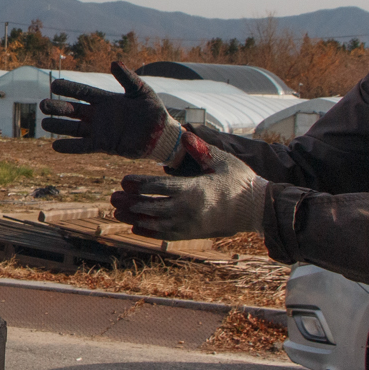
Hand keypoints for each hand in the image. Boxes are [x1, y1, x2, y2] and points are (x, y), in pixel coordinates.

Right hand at [41, 62, 184, 161]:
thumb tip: (114, 62)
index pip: (82, 93)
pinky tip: (55, 145)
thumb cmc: (153, 111)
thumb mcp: (141, 91)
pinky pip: (83, 146)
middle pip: (73, 110)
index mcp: (106, 100)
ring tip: (44, 123)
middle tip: (42, 104)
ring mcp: (100, 131)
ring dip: (59, 126)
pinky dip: (70, 146)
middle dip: (58, 107)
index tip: (53, 85)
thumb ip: (128, 78)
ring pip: (74, 128)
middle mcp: (99, 115)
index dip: (68, 89)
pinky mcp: (104, 145)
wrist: (161, 135)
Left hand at [112, 152, 267, 242]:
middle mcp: (190, 210)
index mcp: (195, 189)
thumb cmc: (239, 181)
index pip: (161, 187)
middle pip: (153, 207)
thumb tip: (184, 133)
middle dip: (130, 202)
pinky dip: (148, 232)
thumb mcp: (222, 161)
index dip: (140, 184)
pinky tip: (134, 227)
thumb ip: (200, 149)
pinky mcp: (193, 234)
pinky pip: (166, 235)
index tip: (124, 181)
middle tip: (112, 197)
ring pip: (155, 224)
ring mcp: (190, 225)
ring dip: (134, 218)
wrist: (257, 210)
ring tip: (116, 212)